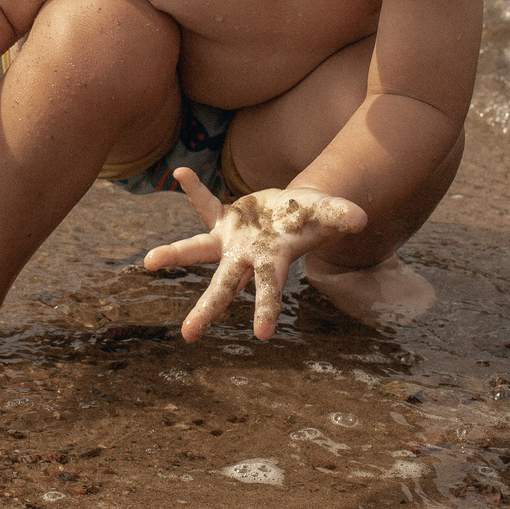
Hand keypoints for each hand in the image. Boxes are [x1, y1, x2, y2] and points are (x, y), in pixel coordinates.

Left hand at [145, 168, 367, 341]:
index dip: (267, 308)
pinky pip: (205, 204)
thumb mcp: (330, 213)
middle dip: (207, 309)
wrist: (296, 209)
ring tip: (148, 262)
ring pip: (198, 250)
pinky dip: (194, 189)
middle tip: (188, 335)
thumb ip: (342, 215)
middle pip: (224, 286)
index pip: (269, 289)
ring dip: (173, 255)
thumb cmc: (314, 218)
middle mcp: (245, 257)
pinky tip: (179, 172)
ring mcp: (230, 239)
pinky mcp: (223, 218)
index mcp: (272, 262)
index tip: (262, 335)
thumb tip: (361, 218)